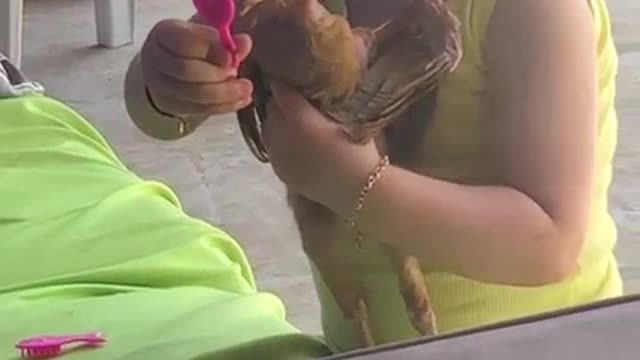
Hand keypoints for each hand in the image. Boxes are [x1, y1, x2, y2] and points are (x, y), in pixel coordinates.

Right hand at [140, 18, 252, 117]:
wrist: (172, 67)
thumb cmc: (194, 45)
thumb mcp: (208, 34)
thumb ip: (226, 39)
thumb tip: (244, 42)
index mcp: (164, 33)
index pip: (183, 41)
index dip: (209, 48)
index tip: (231, 54)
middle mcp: (155, 58)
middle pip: (185, 70)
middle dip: (216, 74)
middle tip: (236, 72)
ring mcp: (159, 85)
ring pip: (193, 94)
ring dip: (224, 92)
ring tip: (245, 87)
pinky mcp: (171, 106)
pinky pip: (199, 109)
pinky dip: (224, 106)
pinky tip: (242, 100)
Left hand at [262, 82, 381, 216]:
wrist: (359, 189)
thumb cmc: (359, 149)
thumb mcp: (347, 116)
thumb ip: (326, 100)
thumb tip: (316, 87)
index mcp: (299, 118)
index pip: (281, 90)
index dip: (285, 82)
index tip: (291, 77)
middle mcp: (282, 135)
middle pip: (271, 109)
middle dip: (280, 102)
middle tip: (295, 99)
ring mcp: (278, 155)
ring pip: (268, 129)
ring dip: (277, 122)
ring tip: (293, 121)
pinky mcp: (279, 170)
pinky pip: (272, 148)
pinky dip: (279, 141)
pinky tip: (293, 143)